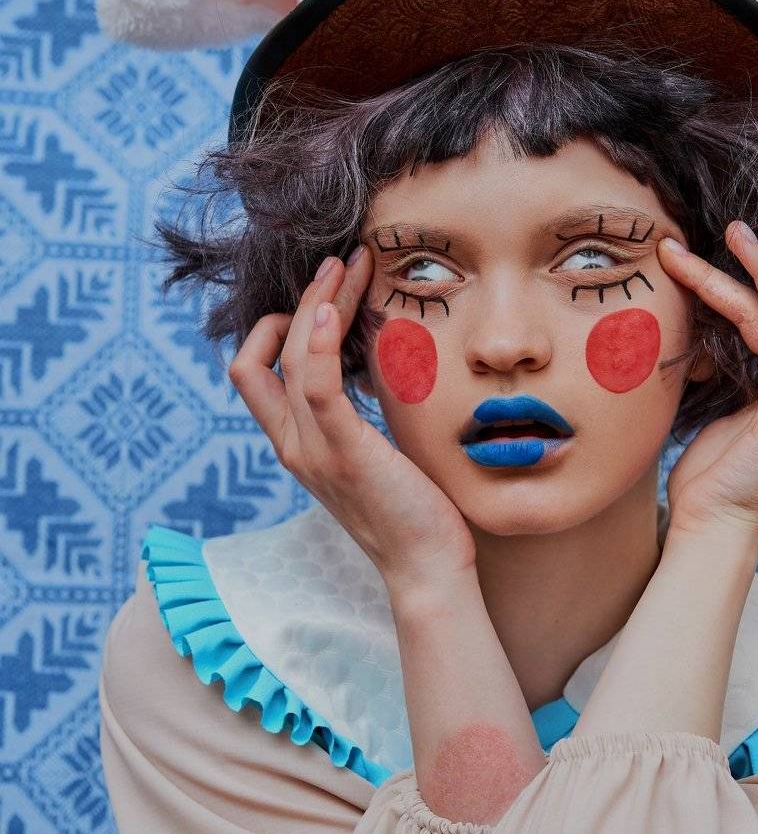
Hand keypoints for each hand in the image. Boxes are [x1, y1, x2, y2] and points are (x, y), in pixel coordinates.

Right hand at [227, 248, 476, 586]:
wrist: (427, 570)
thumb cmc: (412, 513)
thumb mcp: (374, 456)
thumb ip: (358, 419)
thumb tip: (375, 370)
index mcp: (296, 445)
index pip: (254, 371)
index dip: (275, 326)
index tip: (321, 296)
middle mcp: (294, 445)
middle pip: (269, 353)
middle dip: (304, 299)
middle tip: (341, 263)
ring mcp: (314, 450)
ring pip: (293, 356)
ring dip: (319, 302)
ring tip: (349, 267)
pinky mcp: (346, 452)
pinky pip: (316, 385)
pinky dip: (320, 341)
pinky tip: (336, 308)